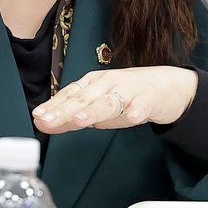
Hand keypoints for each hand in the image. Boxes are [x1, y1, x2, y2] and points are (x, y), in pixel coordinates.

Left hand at [31, 66, 196, 134]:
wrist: (169, 85)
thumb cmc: (129, 95)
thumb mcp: (100, 104)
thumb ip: (75, 115)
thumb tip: (46, 123)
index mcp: (94, 84)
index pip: (70, 95)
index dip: (54, 106)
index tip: (38, 117)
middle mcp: (108, 84)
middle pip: (84, 99)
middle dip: (64, 110)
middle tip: (46, 120)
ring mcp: (129, 90)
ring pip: (110, 102)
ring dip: (95, 110)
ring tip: (81, 120)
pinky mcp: (150, 98)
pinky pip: (143, 105)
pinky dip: (138, 110)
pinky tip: (134, 117)